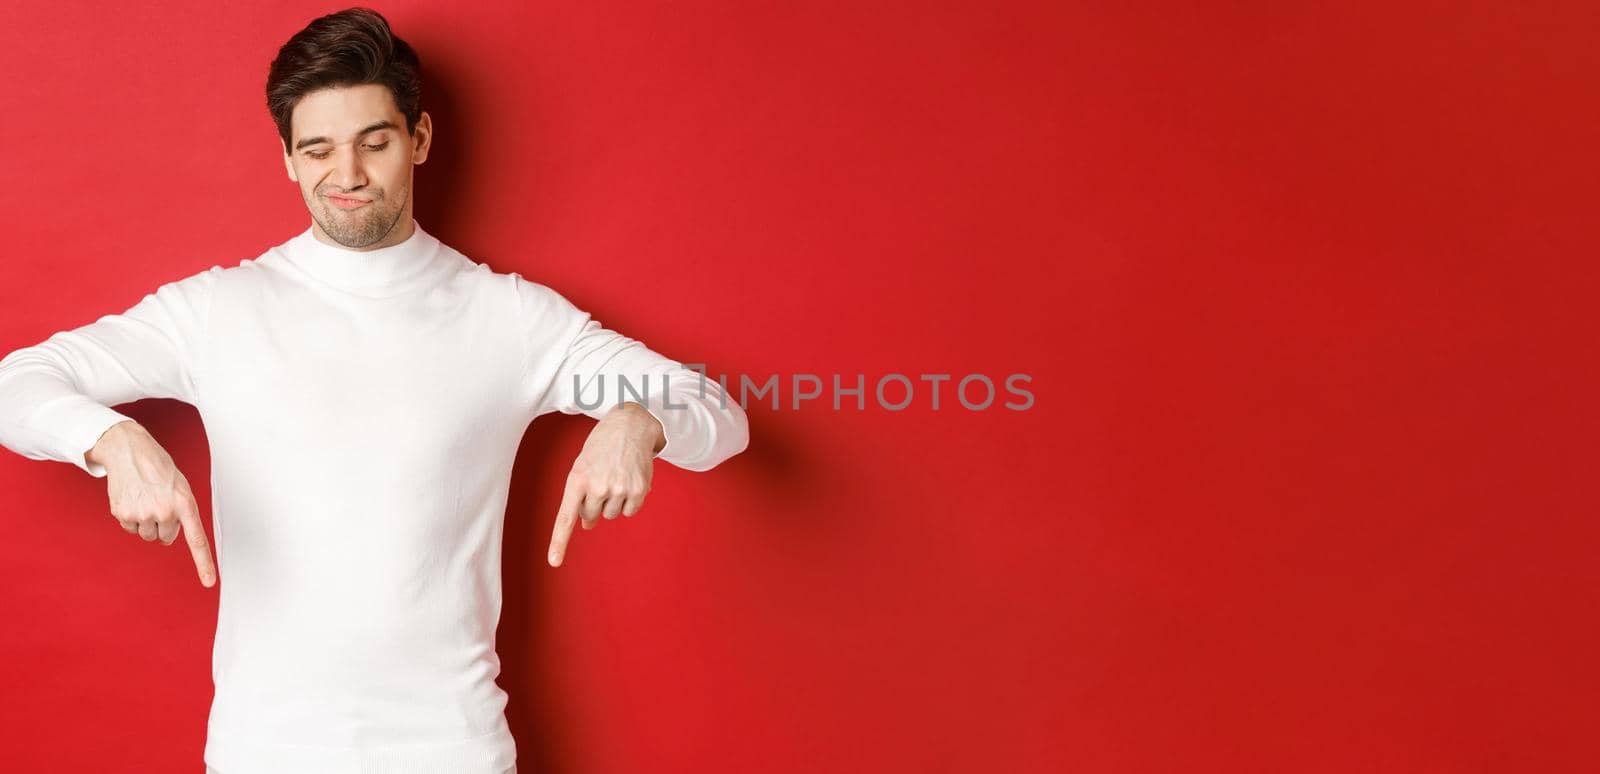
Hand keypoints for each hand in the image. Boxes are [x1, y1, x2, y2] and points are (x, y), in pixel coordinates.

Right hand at [87, 420, 216, 587]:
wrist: (128, 450)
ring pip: (147, 534)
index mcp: (185, 503)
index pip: (197, 540)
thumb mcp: (180, 486)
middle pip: (166, 538)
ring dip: (146, 521)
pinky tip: (131, 498)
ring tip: (144, 497)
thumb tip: (170, 536)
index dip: (204, 563)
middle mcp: (165, 511)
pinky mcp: (123, 514)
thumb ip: (182, 511)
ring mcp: (143, 514)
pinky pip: (130, 528)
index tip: (209, 583)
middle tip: (158, 502)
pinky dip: (130, 517)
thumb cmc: (158, 468)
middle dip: (164, 525)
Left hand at [547, 402, 664, 566]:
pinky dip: (628, 501)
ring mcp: (619, 488)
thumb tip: (587, 525)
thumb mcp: (583, 467)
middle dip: (593, 505)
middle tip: (600, 481)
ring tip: (615, 476)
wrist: (631, 425)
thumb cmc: (602, 447)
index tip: (554, 562)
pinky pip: (629, 511)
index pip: (566, 517)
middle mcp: (597, 486)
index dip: (559, 541)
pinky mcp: (639, 490)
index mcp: (577, 479)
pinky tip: (628, 481)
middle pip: (591, 516)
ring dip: (612, 501)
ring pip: (611, 514)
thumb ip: (580, 497)